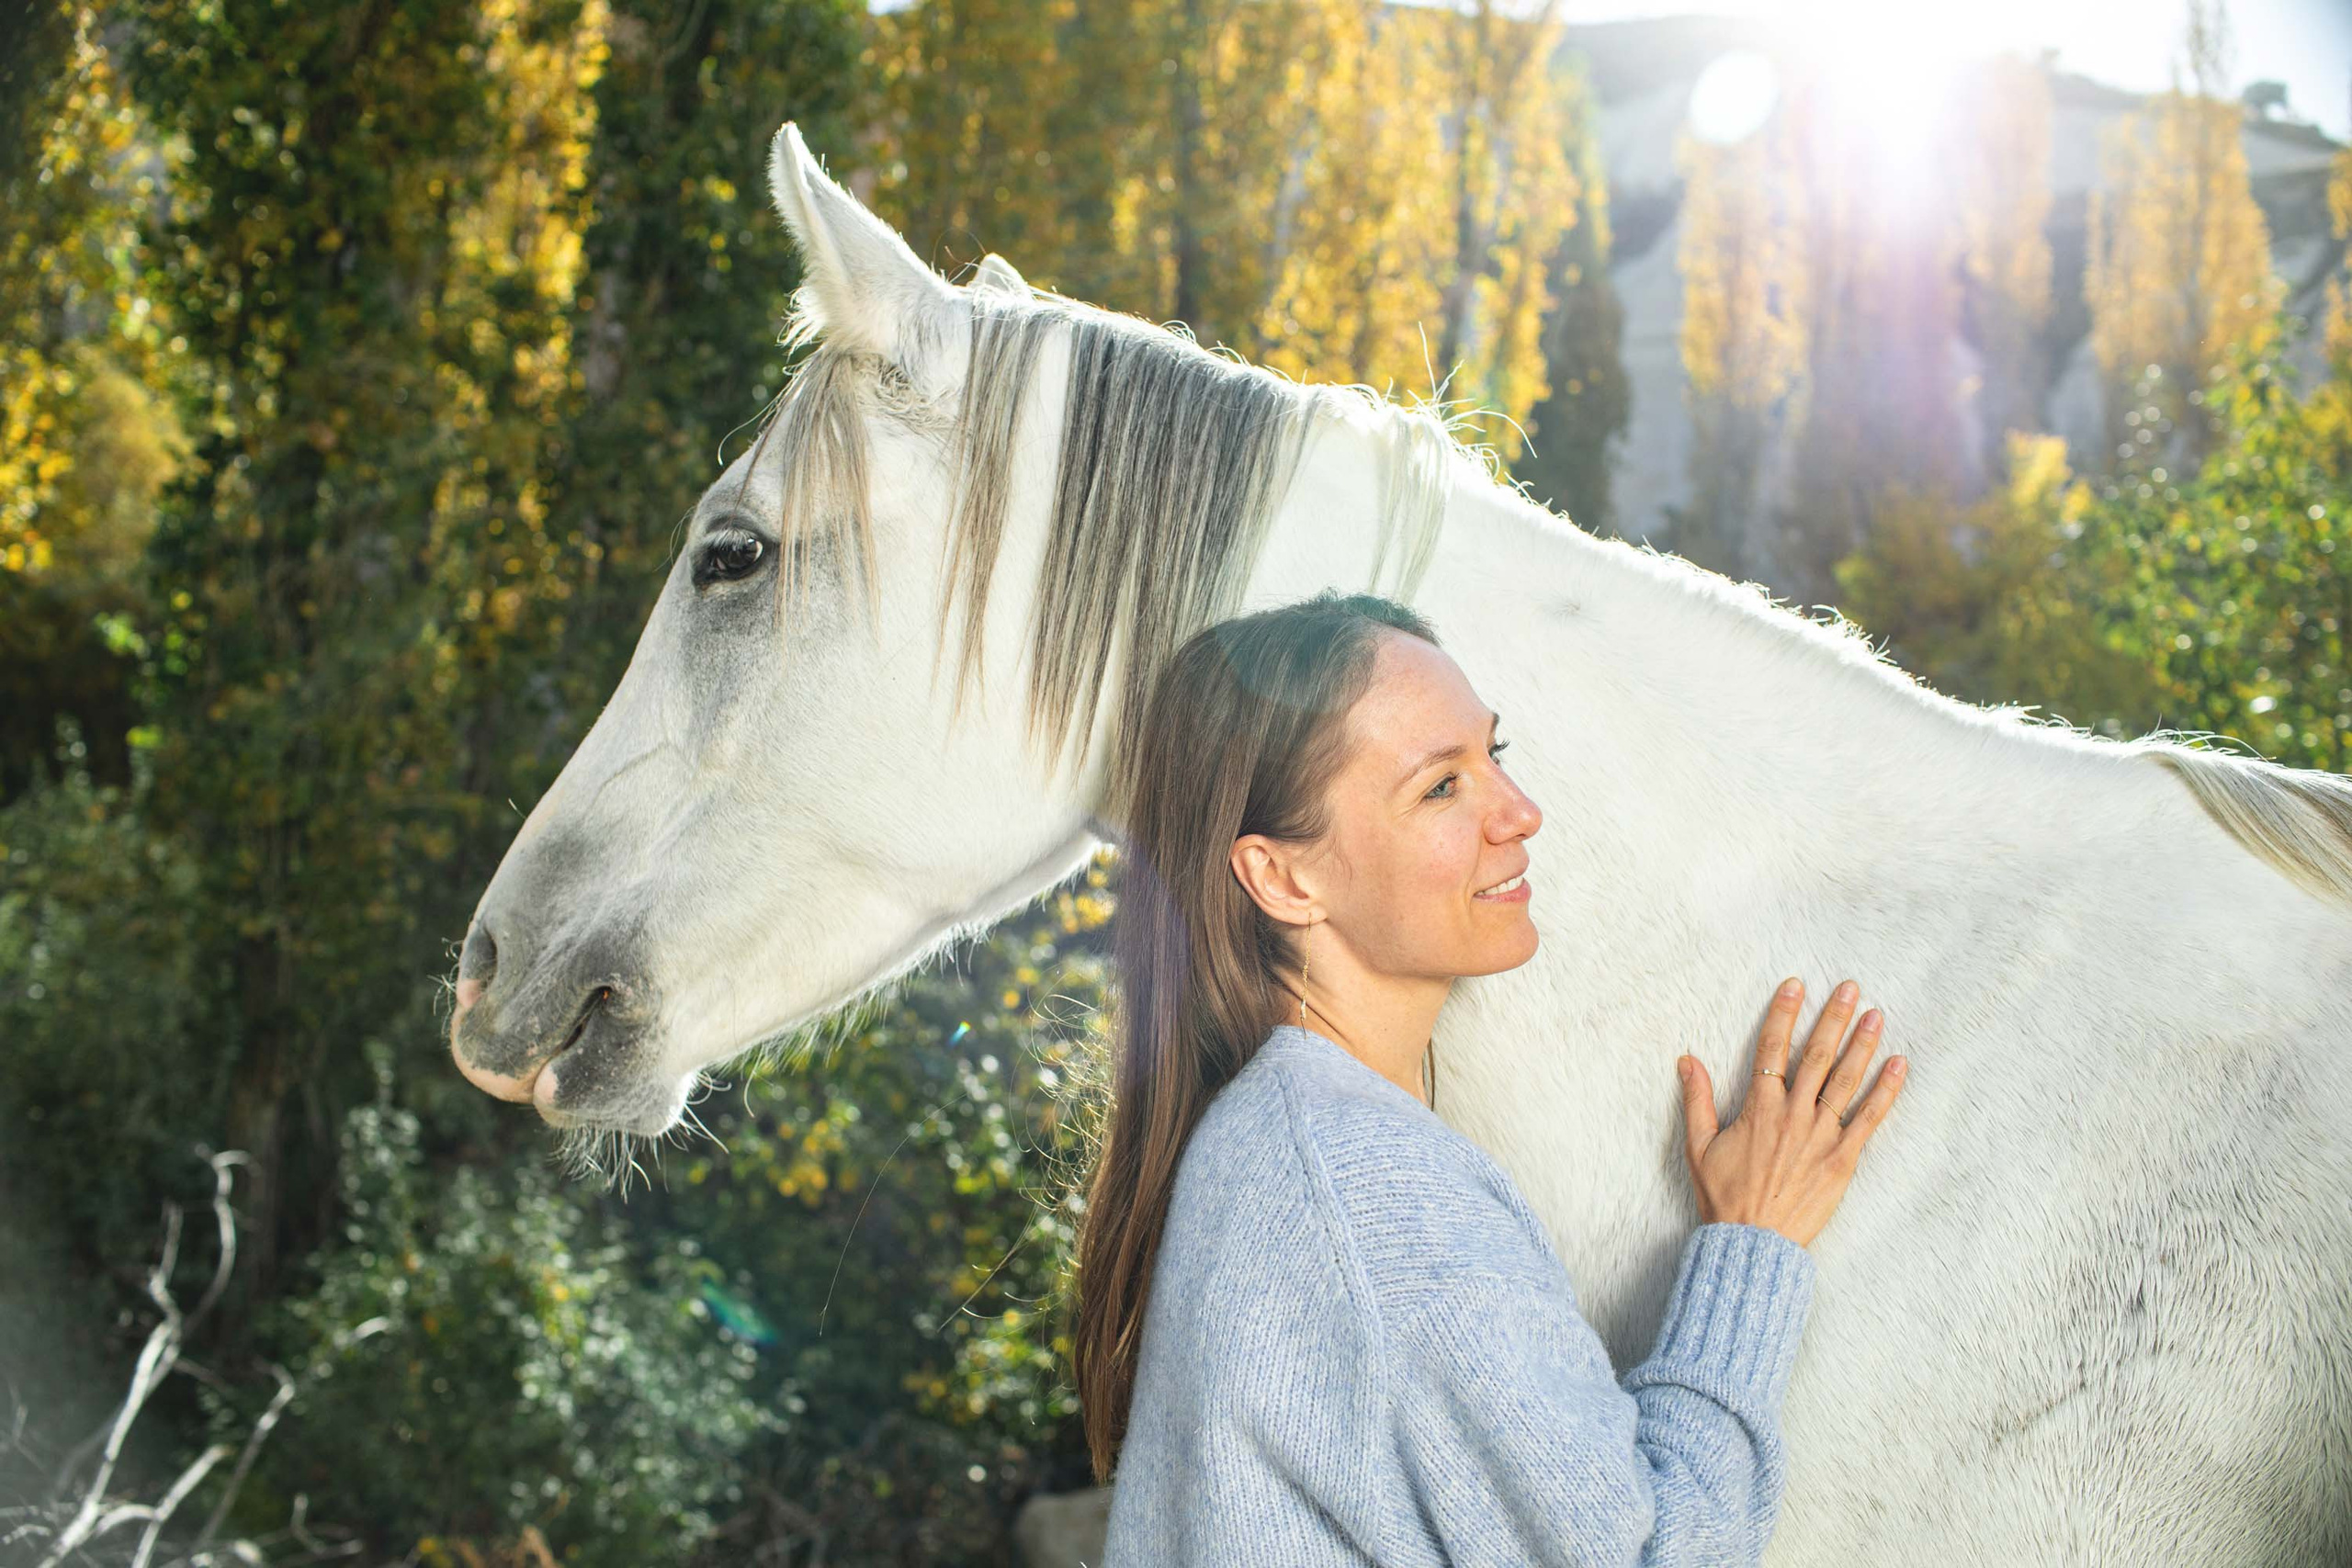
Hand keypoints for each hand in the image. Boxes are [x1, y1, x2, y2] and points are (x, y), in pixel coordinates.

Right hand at [1675, 978, 1907, 1248]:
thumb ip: (1697, 1099)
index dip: (1784, 1014)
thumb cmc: (1723, 1197)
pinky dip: (1886, 1091)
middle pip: (1817, 1055)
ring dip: (1862, 1045)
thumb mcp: (1699, 1147)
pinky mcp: (1844, 1159)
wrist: (1753, 1243)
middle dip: (1834, 1017)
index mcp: (1759, 1109)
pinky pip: (1870, 1119)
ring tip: (1876, 1015)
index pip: (1772, 1049)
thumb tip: (1687, 1060)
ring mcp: (1822, 1136)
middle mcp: (1793, 1115)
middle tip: (1850, 988)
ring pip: (1846, 1080)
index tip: (1796, 986)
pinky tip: (1898, 1065)